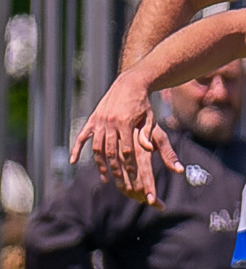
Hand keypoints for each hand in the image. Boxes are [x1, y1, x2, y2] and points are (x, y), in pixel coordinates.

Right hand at [71, 74, 181, 206]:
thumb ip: (148, 134)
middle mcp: (110, 122)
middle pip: (110, 151)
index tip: (133, 177)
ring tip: (105, 177)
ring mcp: (99, 121)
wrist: (130, 84)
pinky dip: (76, 149)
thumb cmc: (144, 104)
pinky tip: (72, 161)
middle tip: (120, 184)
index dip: (129, 165)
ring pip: (96, 146)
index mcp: (126, 123)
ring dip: (99, 163)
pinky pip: (82, 136)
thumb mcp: (150, 119)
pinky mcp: (93, 119)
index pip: (126, 150)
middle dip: (115, 169)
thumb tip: (148, 149)